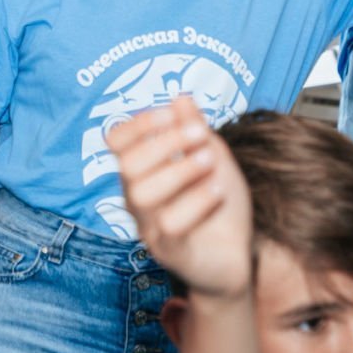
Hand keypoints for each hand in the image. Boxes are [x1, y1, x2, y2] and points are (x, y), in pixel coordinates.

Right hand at [109, 98, 252, 300]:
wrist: (236, 255)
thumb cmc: (218, 206)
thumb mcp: (213, 158)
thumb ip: (195, 130)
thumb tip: (182, 97)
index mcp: (141, 171)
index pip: (116, 142)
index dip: (139, 124)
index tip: (172, 114)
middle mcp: (137, 198)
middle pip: (128, 166)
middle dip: (166, 143)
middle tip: (202, 136)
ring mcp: (149, 227)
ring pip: (144, 195)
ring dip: (180, 170)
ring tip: (210, 162)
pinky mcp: (169, 252)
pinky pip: (170, 225)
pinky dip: (195, 202)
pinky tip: (217, 192)